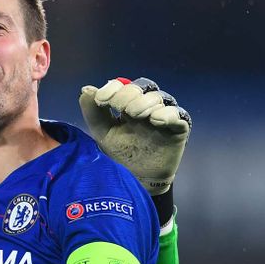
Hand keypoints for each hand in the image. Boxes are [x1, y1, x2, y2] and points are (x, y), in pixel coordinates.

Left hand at [79, 77, 191, 194]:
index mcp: (129, 103)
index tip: (101, 99)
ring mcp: (164, 115)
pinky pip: (178, 115)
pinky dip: (167, 114)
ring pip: (159, 97)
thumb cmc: (120, 152)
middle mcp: (148, 105)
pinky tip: (155, 120)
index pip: (124, 85)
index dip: (114, 87)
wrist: (137, 177)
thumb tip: (86, 89)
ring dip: (145, 102)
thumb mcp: (102, 132)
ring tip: (134, 114)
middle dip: (128, 94)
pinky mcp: (178, 128)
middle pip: (142, 87)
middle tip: (119, 108)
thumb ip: (94, 111)